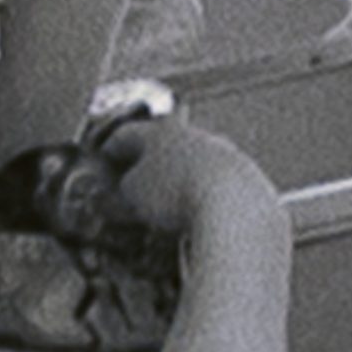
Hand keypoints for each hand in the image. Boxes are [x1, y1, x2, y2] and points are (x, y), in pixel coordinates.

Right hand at [90, 111, 280, 245]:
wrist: (236, 212)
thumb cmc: (178, 196)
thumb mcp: (131, 198)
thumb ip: (118, 194)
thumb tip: (115, 197)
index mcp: (162, 131)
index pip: (126, 135)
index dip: (108, 152)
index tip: (102, 164)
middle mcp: (196, 136)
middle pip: (164, 149)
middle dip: (147, 169)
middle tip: (132, 192)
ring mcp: (226, 156)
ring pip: (194, 167)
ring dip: (178, 184)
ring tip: (164, 212)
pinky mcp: (249, 181)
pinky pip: (218, 189)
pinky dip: (204, 200)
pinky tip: (197, 221)